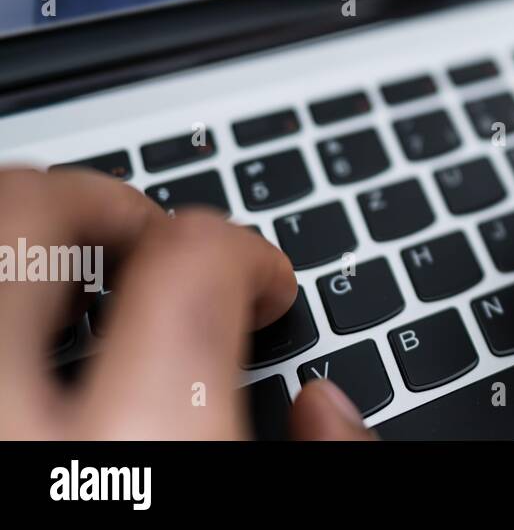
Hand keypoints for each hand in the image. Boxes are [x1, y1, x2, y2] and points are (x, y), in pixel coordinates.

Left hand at [0, 168, 371, 438]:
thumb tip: (322, 410)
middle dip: (108, 205)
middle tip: (157, 247)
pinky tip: (23, 353)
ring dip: (29, 242)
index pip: (190, 266)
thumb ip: (326, 464)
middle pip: (33, 216)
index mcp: (143, 447)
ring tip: (78, 289)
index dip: (242, 250)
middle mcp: (12, 433)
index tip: (262, 283)